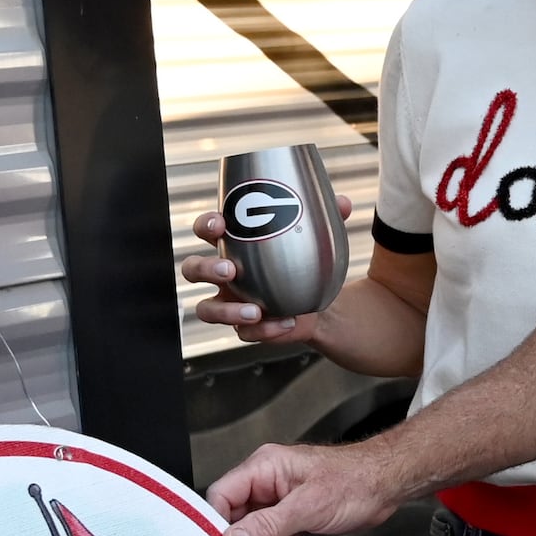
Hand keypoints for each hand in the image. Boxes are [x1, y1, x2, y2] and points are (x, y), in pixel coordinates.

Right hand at [180, 192, 351, 346]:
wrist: (319, 298)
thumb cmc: (305, 259)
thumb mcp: (316, 237)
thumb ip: (327, 218)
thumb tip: (342, 203)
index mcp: (233, 245)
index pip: (206, 230)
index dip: (206, 225)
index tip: (220, 223)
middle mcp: (223, 275)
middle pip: (193, 270)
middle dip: (206, 269)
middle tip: (230, 270)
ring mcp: (230, 303)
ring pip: (206, 310)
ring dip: (225, 311)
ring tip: (254, 311)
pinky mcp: (246, 327)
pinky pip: (244, 333)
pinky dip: (264, 330)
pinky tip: (286, 323)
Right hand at [209, 437, 405, 535]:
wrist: (386, 486)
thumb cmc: (355, 482)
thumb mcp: (308, 507)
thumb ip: (268, 525)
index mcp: (264, 468)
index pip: (221, 495)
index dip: (216, 524)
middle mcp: (266, 482)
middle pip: (233, 517)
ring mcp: (277, 500)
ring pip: (252, 533)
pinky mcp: (290, 516)